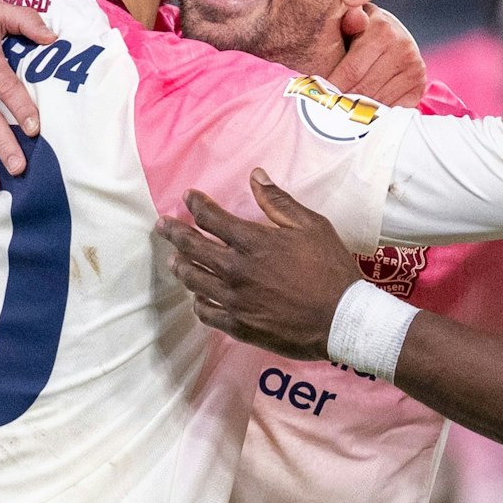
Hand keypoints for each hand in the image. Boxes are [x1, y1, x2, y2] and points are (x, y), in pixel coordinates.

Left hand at [155, 169, 363, 359]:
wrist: (341, 320)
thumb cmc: (330, 270)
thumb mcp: (312, 227)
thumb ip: (279, 202)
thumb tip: (256, 176)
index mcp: (252, 242)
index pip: (210, 218)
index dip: (195, 204)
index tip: (187, 198)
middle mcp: (235, 270)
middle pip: (192, 247)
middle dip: (173, 233)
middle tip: (161, 226)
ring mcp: (233, 300)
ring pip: (193, 280)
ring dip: (181, 266)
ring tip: (175, 260)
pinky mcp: (238, 326)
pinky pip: (205, 312)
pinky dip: (198, 301)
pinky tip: (198, 296)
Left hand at [328, 3, 426, 106]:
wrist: (392, 36)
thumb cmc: (361, 32)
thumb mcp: (349, 21)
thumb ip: (346, 21)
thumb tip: (354, 17)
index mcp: (382, 30)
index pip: (351, 71)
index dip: (331, 88)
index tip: (318, 98)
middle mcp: (403, 48)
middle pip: (363, 89)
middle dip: (342, 101)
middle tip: (326, 111)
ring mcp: (414, 69)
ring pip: (377, 102)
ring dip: (357, 111)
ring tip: (340, 115)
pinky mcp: (419, 87)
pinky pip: (392, 109)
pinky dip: (375, 115)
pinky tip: (362, 114)